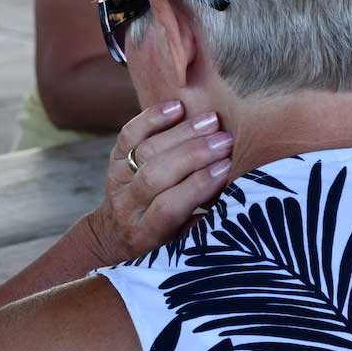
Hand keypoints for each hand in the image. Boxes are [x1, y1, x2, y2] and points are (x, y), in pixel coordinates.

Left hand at [82, 101, 232, 265]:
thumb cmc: (161, 239)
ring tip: (211, 121)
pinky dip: (151, 118)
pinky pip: (128, 134)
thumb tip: (237, 195)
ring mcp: (117, 180)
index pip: (169, 207)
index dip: (197, 186)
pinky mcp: (114, 159)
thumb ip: (203, 223)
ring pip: (144, 152)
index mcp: (146, 233)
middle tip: (225, 140)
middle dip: (193, 155)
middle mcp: (127, 206)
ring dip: (180, 134)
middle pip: (155, 175)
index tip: (227, 169)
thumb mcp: (180, 243)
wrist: (114, 232)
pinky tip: (178, 107)